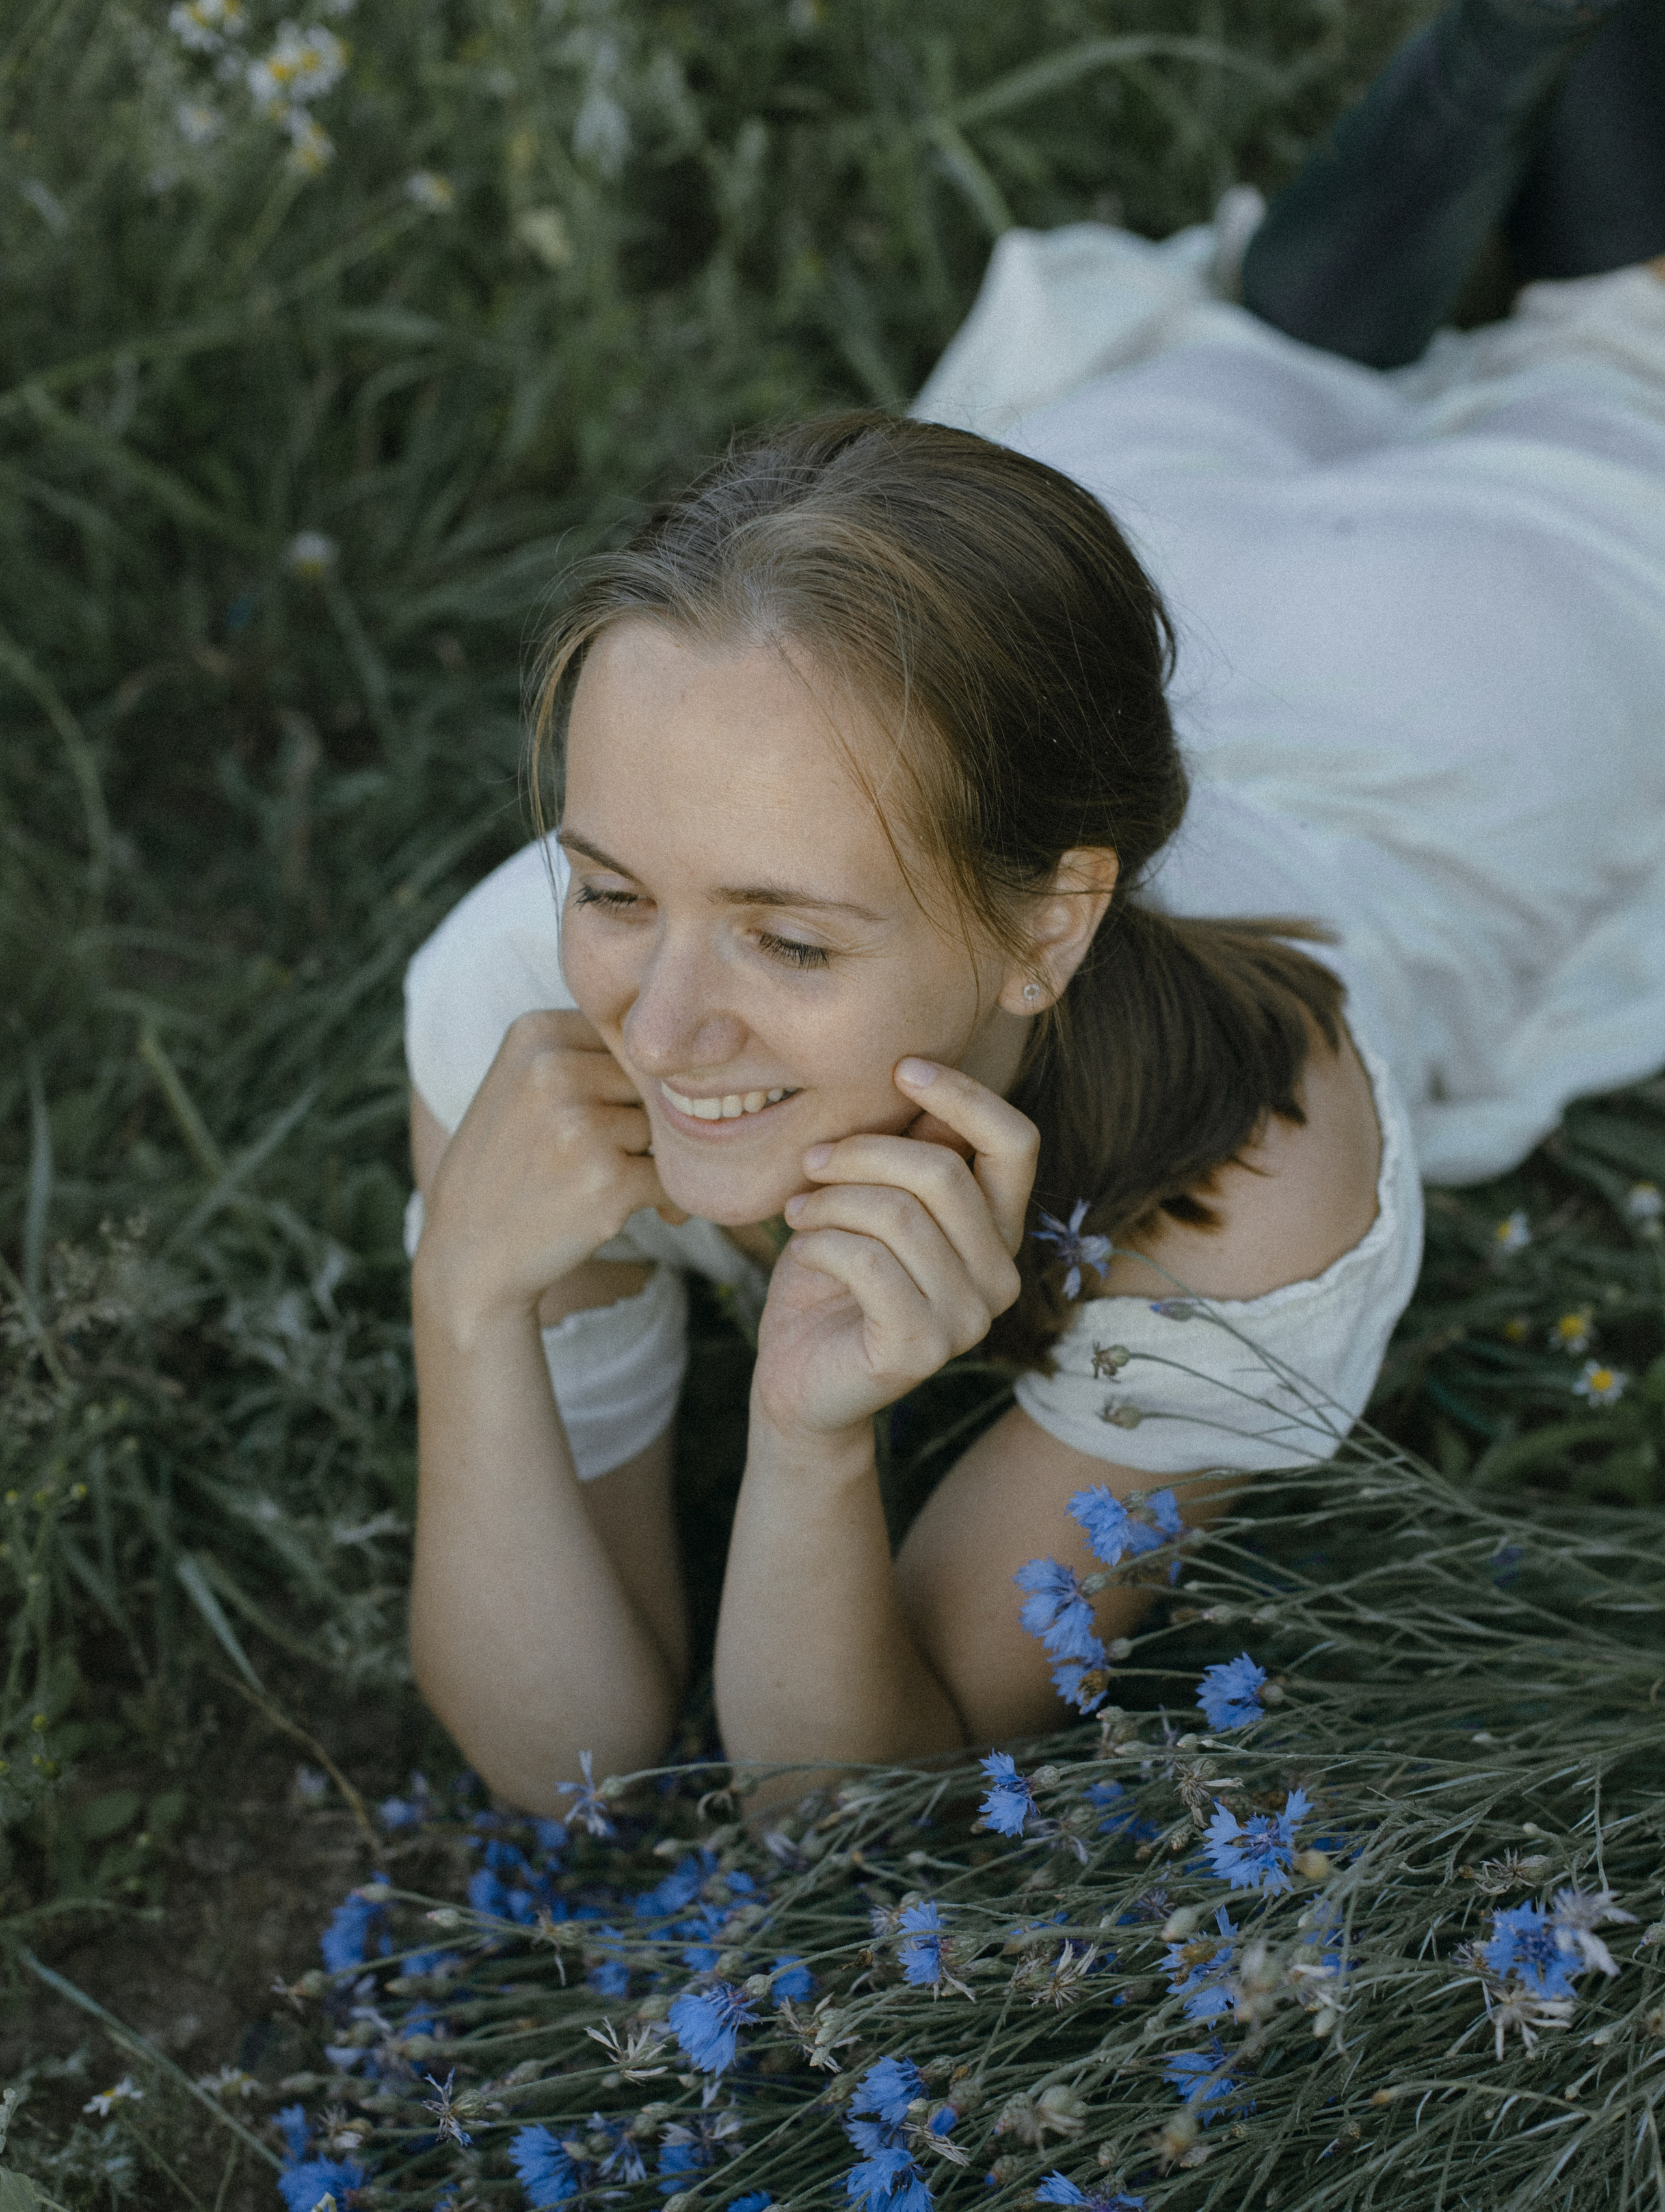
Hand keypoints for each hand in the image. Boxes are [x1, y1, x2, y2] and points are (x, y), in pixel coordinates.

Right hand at [416, 1010, 679, 1338]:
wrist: (469, 1252)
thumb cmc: (509, 1165)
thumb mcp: (523, 1083)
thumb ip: (591, 1055)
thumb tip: (692, 1056)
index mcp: (536, 1034)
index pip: (628, 1038)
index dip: (630, 1080)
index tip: (607, 1113)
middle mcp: (555, 1070)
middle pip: (650, 1079)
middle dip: (647, 1118)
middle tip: (622, 1155)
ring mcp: (582, 1126)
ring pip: (665, 1126)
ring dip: (658, 1158)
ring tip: (619, 1182)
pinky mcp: (609, 1181)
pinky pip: (672, 1177)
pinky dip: (667, 1199)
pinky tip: (637, 1210)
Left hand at [751, 1058, 1037, 1442]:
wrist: (799, 1375)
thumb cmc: (834, 1277)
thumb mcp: (868, 1197)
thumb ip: (905, 1150)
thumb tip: (919, 1080)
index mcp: (998, 1228)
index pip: (1016, 1142)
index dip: (964, 1095)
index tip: (901, 1068)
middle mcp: (1000, 1274)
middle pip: (943, 1172)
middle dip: (863, 1151)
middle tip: (812, 1160)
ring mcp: (969, 1318)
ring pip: (900, 1216)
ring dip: (832, 1201)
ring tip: (798, 1210)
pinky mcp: (922, 1348)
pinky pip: (868, 1264)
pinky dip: (822, 1242)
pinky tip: (803, 1248)